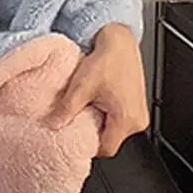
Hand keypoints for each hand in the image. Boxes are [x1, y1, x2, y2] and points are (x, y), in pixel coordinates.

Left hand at [47, 23, 148, 156]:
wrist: (120, 42)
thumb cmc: (107, 60)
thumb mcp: (81, 87)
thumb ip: (66, 109)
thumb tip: (53, 125)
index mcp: (127, 119)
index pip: (106, 149)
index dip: (88, 145)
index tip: (74, 135)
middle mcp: (138, 120)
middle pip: (110, 141)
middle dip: (92, 133)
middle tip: (78, 119)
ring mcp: (139, 114)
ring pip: (114, 131)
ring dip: (99, 123)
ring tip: (89, 107)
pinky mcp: (137, 107)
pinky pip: (119, 121)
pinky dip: (107, 116)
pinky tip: (97, 103)